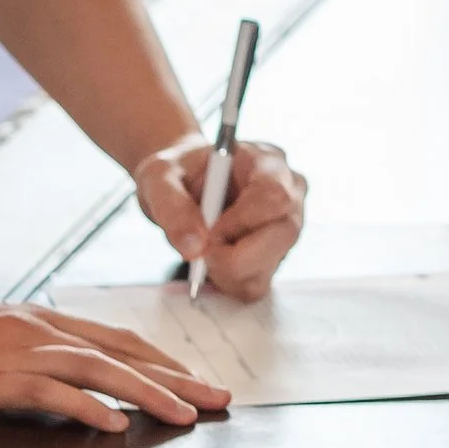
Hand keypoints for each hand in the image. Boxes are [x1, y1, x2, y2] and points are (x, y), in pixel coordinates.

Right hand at [0, 287, 228, 432]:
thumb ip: (26, 360)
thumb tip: (60, 386)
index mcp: (38, 323)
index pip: (117, 340)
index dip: (163, 361)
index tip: (197, 381)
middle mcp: (37, 332)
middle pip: (124, 352)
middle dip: (178, 376)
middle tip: (220, 399)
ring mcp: (17, 352)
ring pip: (101, 369)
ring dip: (150, 391)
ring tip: (188, 414)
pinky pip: (53, 391)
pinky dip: (90, 406)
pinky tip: (117, 422)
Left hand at [133, 135, 306, 299]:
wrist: (179, 183)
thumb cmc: (177, 172)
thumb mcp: (159, 176)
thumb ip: (172, 206)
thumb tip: (194, 248)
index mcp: (267, 163)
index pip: (275, 195)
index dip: (241, 221)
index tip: (207, 230)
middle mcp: (289, 194)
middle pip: (284, 234)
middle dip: (234, 253)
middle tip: (200, 246)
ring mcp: (284, 228)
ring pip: (270, 265)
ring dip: (227, 269)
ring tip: (203, 249)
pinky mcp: (273, 257)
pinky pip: (257, 284)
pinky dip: (227, 282)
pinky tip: (211, 262)